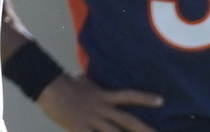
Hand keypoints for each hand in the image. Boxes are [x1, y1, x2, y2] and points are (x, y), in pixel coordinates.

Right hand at [37, 71, 162, 131]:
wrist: (47, 85)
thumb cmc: (65, 82)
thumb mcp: (86, 82)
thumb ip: (97, 88)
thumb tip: (102, 86)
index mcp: (103, 95)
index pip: (129, 96)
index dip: (145, 98)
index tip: (161, 101)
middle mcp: (101, 108)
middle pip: (128, 121)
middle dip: (145, 130)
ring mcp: (91, 119)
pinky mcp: (78, 128)